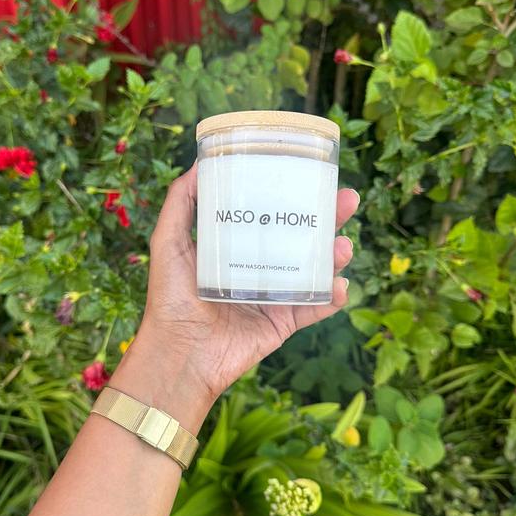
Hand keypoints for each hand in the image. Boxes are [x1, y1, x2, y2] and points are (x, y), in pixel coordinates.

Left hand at [116, 163, 358, 422]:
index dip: (293, 194)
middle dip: (328, 218)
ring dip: (336, 256)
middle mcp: (259, 268)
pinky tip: (340, 284)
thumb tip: (199, 163)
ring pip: (315, 270)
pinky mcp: (283, 323)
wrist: (179, 352)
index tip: (313, 174)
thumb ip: (180, 203)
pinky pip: (314, 308)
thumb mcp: (168, 242)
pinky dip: (331, 298)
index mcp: (236, 247)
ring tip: (344, 244)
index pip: (271, 214)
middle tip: (348, 199)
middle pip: (302, 237)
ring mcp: (274, 295)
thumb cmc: (169, 297)